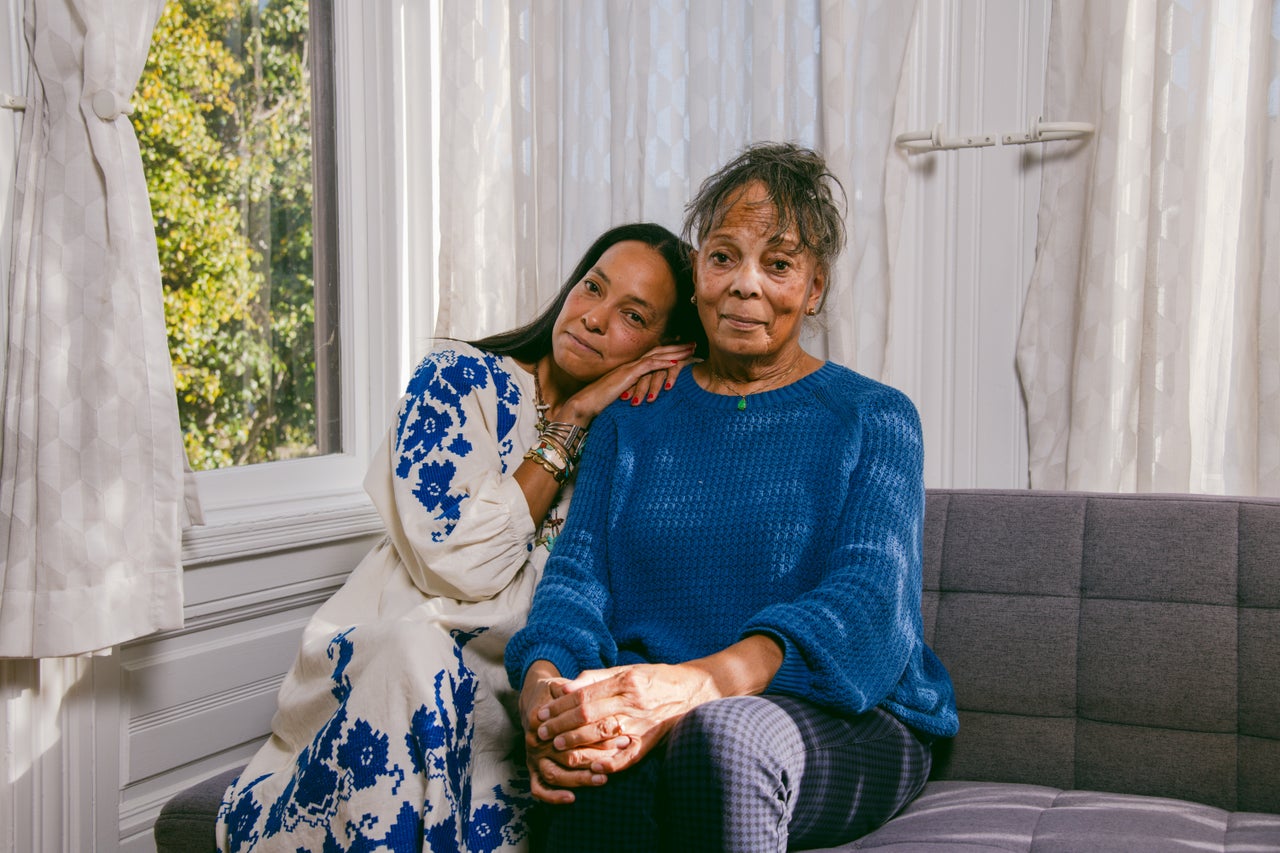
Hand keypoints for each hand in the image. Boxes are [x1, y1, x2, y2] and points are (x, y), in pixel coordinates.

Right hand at [518, 662, 625, 802]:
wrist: (533, 699)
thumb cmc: (554, 692)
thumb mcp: (562, 686)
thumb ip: (575, 690)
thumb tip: (588, 691)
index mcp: (542, 720)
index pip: (573, 731)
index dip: (599, 734)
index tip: (623, 735)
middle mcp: (535, 741)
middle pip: (568, 756)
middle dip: (597, 758)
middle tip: (620, 756)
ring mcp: (533, 757)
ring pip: (555, 775)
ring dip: (580, 779)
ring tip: (602, 779)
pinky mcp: (532, 769)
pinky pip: (538, 788)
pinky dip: (553, 796)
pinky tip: (572, 798)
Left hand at [533, 663, 714, 775]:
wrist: (695, 690)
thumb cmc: (656, 678)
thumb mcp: (626, 670)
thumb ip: (595, 678)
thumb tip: (564, 687)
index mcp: (624, 682)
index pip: (583, 696)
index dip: (558, 706)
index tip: (540, 714)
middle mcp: (632, 702)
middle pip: (587, 715)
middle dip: (560, 725)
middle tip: (541, 733)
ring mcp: (642, 723)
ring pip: (602, 735)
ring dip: (576, 742)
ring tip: (557, 747)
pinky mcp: (650, 741)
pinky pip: (628, 756)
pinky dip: (610, 763)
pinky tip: (592, 767)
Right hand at [554, 343, 697, 422]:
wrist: (584, 405)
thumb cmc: (600, 404)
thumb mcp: (621, 397)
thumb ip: (632, 393)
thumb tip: (643, 399)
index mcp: (630, 369)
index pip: (653, 356)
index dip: (669, 351)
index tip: (684, 349)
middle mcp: (630, 365)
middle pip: (658, 351)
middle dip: (677, 347)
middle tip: (694, 343)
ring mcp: (629, 368)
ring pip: (656, 355)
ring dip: (675, 352)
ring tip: (691, 349)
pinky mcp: (627, 375)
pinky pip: (648, 366)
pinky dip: (663, 363)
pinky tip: (675, 362)